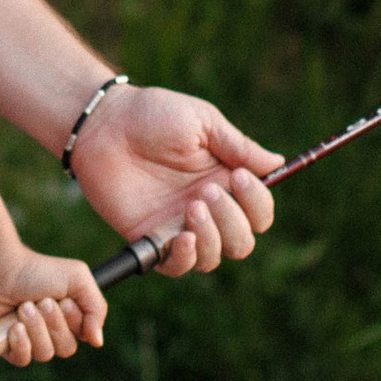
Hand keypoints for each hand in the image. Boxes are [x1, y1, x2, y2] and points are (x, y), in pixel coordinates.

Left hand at [0, 247, 109, 364]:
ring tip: (23, 307)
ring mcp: (29, 341)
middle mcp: (50, 331)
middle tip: (41, 301)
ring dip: (36, 328)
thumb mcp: (78, 279)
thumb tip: (97, 342)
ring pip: (44, 354)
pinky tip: (13, 326)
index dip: (73, 321)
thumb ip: (97, 309)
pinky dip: (21, 343)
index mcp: (69, 317)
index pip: (83, 336)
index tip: (64, 300)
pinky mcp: (7, 347)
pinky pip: (23, 360)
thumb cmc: (37, 269)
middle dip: (54, 324)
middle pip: (65, 349)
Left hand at [69, 83, 280, 277]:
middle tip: (206, 192)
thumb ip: (238, 147)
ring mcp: (179, 225)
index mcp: (225, 180)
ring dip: (212, 237)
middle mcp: (207, 208)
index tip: (239, 178)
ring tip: (191, 207)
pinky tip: (181, 236)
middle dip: (233, 220)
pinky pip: (179, 266)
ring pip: (216, 256)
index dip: (257, 201)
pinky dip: (186, 257)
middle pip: (242, 240)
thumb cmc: (153, 114)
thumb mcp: (202, 122)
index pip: (259, 210)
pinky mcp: (151, 238)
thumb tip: (277, 163)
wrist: (103, 124)